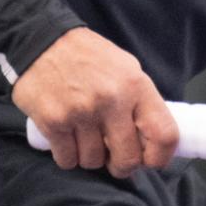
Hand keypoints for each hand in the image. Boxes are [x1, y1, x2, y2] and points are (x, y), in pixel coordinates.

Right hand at [12, 27, 178, 178]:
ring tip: (84, 136)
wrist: (41, 40)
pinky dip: (67, 155)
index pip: (164, 134)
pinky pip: (67, 160)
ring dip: (89, 157)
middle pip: (128, 159)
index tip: (150, 161)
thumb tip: (149, 142)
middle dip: (120, 165)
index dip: (160, 157)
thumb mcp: (124, 67)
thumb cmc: (87, 56)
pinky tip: (65, 137)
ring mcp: (81, 112)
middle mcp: (112, 99)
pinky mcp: (54, 121)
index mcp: (135, 85)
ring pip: (94, 162)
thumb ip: (139, 101)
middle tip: (112, 157)